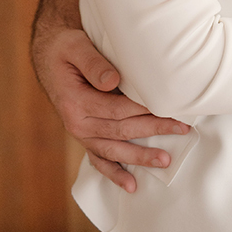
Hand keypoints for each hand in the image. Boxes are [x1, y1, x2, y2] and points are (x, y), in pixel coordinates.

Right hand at [32, 25, 189, 192]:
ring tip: (165, 160)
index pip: (116, 109)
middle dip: (153, 130)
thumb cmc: (66, 48)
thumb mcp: (75, 47)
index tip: (168, 106)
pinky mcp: (86, 136)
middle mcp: (76, 123)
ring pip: (113, 149)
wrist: (50, 56)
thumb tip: (113, 80)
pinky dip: (115, 173)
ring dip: (140, 156)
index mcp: (75, 102)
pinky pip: (99, 160)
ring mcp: (81, 133)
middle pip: (120, 130)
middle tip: (181, 128)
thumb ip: (93, 63)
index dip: (143, 109)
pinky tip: (132, 185)